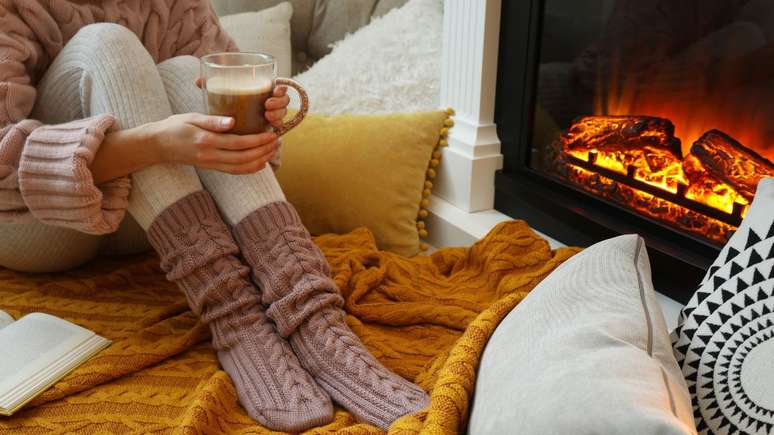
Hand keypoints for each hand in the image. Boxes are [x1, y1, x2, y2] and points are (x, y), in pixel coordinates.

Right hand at [148, 113, 279, 174]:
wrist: (158, 145)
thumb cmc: (175, 127)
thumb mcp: (192, 118)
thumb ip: (212, 121)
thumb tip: (233, 121)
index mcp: (206, 141)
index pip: (238, 143)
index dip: (258, 140)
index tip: (271, 134)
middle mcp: (210, 156)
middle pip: (244, 158)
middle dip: (263, 151)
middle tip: (277, 141)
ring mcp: (211, 164)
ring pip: (241, 168)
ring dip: (260, 161)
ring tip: (272, 151)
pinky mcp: (211, 167)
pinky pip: (234, 171)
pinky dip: (250, 169)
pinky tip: (261, 162)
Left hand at [195, 78, 289, 128]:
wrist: (224, 123)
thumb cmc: (223, 103)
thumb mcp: (218, 93)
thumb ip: (211, 86)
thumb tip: (199, 81)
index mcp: (261, 89)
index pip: (278, 87)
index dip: (281, 88)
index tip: (275, 90)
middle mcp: (269, 102)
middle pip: (283, 101)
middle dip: (279, 103)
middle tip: (267, 105)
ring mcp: (270, 116)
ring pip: (282, 115)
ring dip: (278, 115)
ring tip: (268, 116)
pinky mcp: (267, 129)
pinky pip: (277, 129)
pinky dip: (276, 129)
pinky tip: (273, 132)